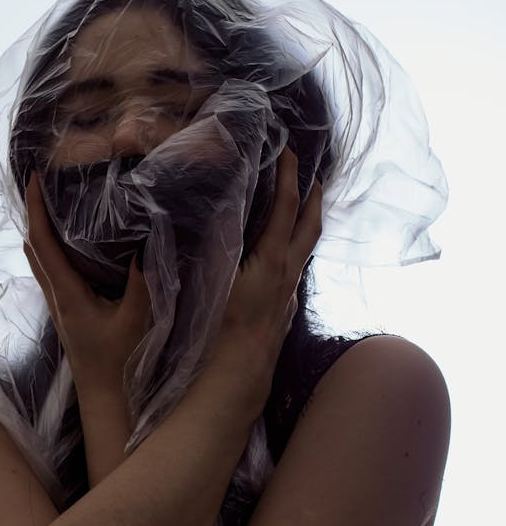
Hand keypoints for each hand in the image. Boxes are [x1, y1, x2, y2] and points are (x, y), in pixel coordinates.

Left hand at [23, 173, 151, 396]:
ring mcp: (57, 305)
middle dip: (32, 211)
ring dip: (39, 229)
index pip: (41, 243)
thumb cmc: (119, 363)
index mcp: (67, 295)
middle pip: (31, 247)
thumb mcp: (136, 322)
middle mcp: (55, 297)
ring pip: (37, 259)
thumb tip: (146, 245)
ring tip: (53, 202)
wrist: (104, 397)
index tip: (34, 178)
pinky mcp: (65, 311)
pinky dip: (51, 247)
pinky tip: (69, 240)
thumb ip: (142, 284)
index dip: (35, 208)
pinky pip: (50, 270)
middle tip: (42, 181)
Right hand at [216, 146, 322, 370]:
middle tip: (312, 171)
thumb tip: (212, 211)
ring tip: (300, 207)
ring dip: (305, 224)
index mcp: (271, 260)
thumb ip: (213, 244)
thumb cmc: (219, 329)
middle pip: (310, 225)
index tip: (289, 150)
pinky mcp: (285, 310)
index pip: (285, 207)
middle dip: (313, 195)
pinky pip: (295, 269)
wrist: (238, 375)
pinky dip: (293, 250)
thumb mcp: (212, 279)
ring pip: (305, 249)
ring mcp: (290, 294)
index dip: (288, 176)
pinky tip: (280, 254)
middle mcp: (288, 274)